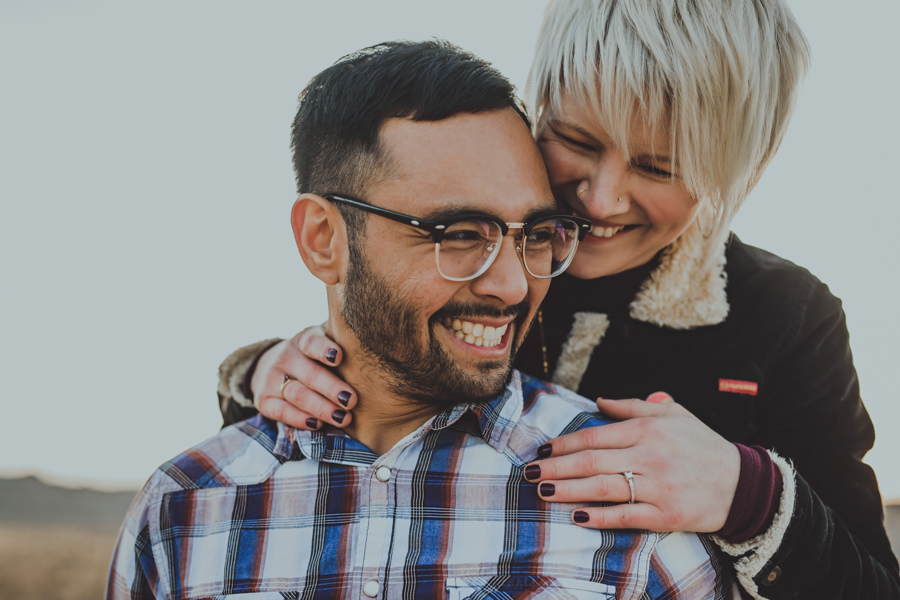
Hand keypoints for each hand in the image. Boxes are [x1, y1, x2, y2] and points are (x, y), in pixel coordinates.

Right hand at [251, 326, 356, 429]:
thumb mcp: (325, 342)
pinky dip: (299, 420)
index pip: (312, 342)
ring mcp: (272, 378)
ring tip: (342, 418)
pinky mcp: (263, 400)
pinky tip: (317, 425)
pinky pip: (281, 412)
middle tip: (351, 400)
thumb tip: (375, 344)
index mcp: (304, 340)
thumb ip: (345, 343)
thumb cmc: (315, 357)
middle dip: (331, 388)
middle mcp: (286, 356)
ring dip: (321, 408)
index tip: (339, 357)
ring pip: (297, 394)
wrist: (273, 365)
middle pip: (309, 374)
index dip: (324, 349)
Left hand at [524, 396, 739, 532]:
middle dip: (556, 467)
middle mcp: (651, 456)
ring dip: (568, 491)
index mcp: (649, 430)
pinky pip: (626, 516)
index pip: (596, 436)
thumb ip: (633, 406)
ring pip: (604, 488)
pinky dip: (600, 517)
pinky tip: (577, 516)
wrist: (742, 483)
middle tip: (529, 473)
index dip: (565, 443)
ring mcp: (658, 488)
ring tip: (543, 492)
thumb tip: (599, 400)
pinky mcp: (667, 515)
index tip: (543, 448)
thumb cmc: (702, 445)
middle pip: (592, 462)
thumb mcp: (673, 414)